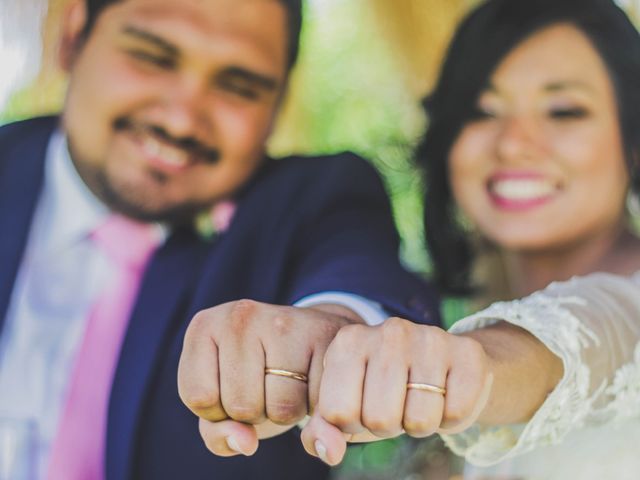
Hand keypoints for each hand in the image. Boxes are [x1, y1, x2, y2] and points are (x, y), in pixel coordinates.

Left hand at [177, 300, 357, 455]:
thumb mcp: (222, 403)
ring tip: (289, 382)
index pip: (200, 398)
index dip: (218, 410)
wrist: (308, 337)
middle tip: (265, 384)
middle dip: (255, 411)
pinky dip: (316, 406)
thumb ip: (218, 434)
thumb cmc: (255, 375)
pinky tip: (311, 380)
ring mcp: (284, 321)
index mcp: (203, 326)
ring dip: (287, 412)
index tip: (232, 387)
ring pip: (282, 409)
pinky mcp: (324, 334)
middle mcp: (241, 316)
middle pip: (241, 406)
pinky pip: (318, 403)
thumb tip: (246, 443)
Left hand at [300, 318, 492, 464]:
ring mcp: (430, 337)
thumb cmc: (381, 390)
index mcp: (348, 341)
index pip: (337, 413)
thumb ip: (322, 430)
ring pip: (420, 420)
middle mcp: (388, 331)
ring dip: (420, 423)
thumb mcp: (346, 406)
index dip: (353, 423)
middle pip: (379, 419)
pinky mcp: (467, 351)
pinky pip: (456, 413)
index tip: (362, 406)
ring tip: (420, 399)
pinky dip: (452, 418)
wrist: (442, 365)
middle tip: (396, 404)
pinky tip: (446, 394)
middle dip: (388, 425)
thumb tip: (329, 451)